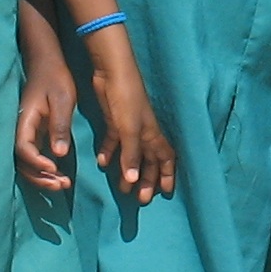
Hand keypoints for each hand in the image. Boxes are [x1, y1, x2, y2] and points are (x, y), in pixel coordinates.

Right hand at [14, 50, 78, 191]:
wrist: (47, 63)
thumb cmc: (55, 78)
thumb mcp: (62, 100)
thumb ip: (59, 126)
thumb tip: (59, 154)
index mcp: (24, 121)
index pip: (23, 149)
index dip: (37, 163)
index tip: (55, 169)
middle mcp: (21, 130)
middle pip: (22, 162)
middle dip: (40, 177)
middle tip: (61, 185)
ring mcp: (26, 132)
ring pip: (27, 163)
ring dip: (42, 176)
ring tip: (63, 184)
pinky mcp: (34, 133)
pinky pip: (33, 157)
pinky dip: (43, 169)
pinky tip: (59, 175)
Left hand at [90, 58, 176, 204]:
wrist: (112, 72)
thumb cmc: (126, 99)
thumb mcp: (129, 129)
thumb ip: (131, 155)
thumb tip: (133, 181)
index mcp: (153, 134)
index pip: (166, 158)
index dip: (168, 175)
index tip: (166, 192)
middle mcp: (143, 132)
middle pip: (149, 161)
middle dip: (147, 180)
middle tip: (140, 199)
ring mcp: (128, 127)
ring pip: (131, 154)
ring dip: (127, 170)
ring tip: (122, 188)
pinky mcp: (113, 121)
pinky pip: (114, 142)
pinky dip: (110, 153)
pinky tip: (102, 163)